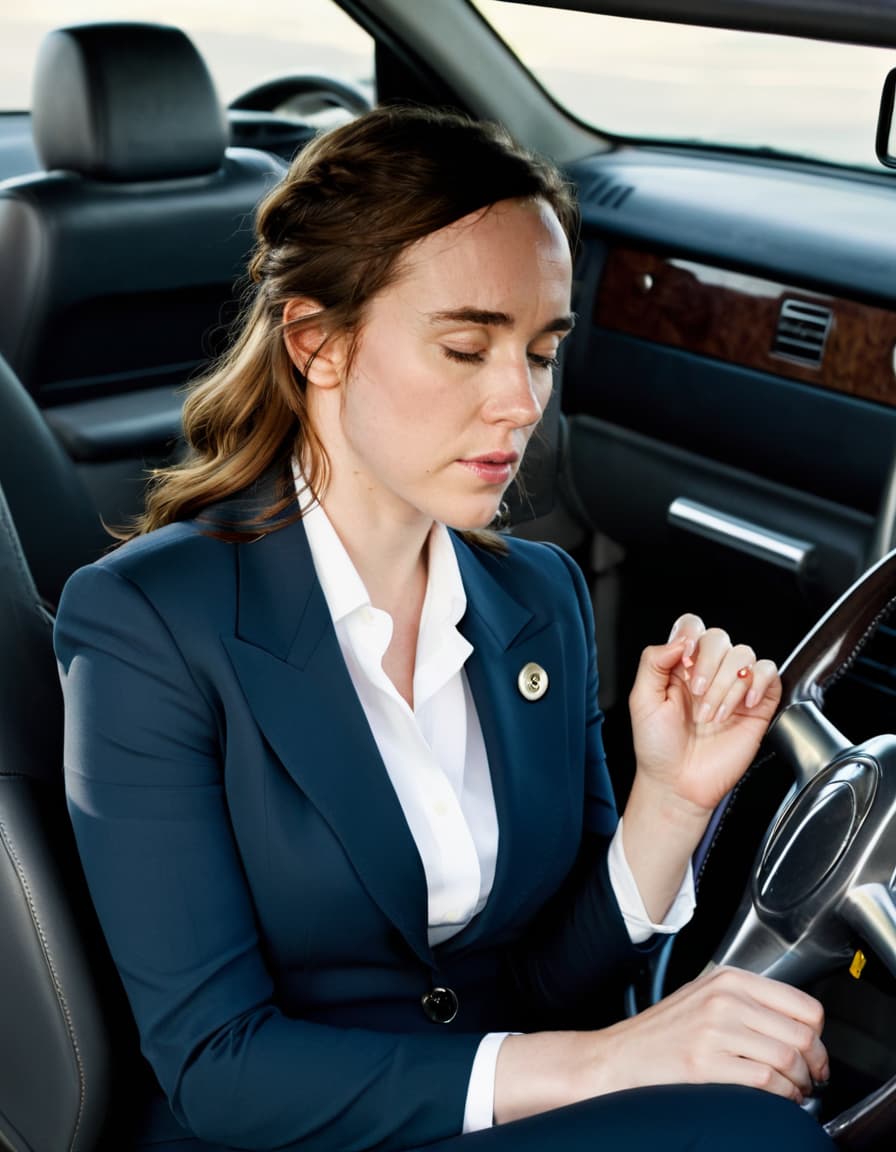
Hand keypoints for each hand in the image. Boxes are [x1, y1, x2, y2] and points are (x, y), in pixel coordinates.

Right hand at [583, 966, 827, 1102]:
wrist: (618, 1057)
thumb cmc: (661, 1034)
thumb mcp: (705, 998)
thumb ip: (747, 1002)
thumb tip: (796, 1026)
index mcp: (729, 979)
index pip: (803, 1004)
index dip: (819, 1035)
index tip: (815, 1052)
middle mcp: (724, 998)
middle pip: (802, 1034)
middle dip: (816, 1065)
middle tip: (812, 1078)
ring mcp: (715, 1029)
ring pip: (789, 1058)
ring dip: (801, 1084)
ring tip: (793, 1092)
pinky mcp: (706, 1062)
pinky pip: (767, 1081)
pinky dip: (781, 1096)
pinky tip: (775, 1098)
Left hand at [629, 613, 781, 817]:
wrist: (678, 784)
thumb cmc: (657, 747)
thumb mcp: (642, 700)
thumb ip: (653, 662)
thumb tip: (679, 640)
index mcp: (680, 666)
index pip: (692, 627)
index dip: (691, 637)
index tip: (683, 662)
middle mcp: (708, 672)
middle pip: (720, 637)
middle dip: (708, 666)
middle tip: (696, 695)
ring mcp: (734, 687)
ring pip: (744, 655)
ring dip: (726, 685)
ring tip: (712, 715)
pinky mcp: (757, 705)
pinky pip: (770, 674)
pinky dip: (758, 683)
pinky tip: (743, 704)